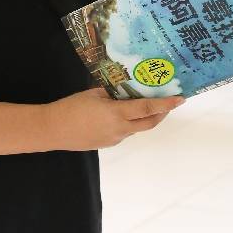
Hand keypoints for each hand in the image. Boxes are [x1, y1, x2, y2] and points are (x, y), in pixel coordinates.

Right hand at [45, 88, 184, 150]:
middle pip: (150, 123)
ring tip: (143, 104)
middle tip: (168, 103)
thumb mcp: (93, 93)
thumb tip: (124, 88)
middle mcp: (121, 129)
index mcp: (117, 114)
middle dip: (162, 113)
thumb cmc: (71, 107)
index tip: (181, 99)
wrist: (52, 130)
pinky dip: (129, 123)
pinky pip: (125, 132)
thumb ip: (112, 92)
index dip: (167, 104)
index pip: (149, 109)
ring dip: (144, 118)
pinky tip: (120, 114)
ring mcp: (115, 139)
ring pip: (137, 128)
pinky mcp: (108, 144)